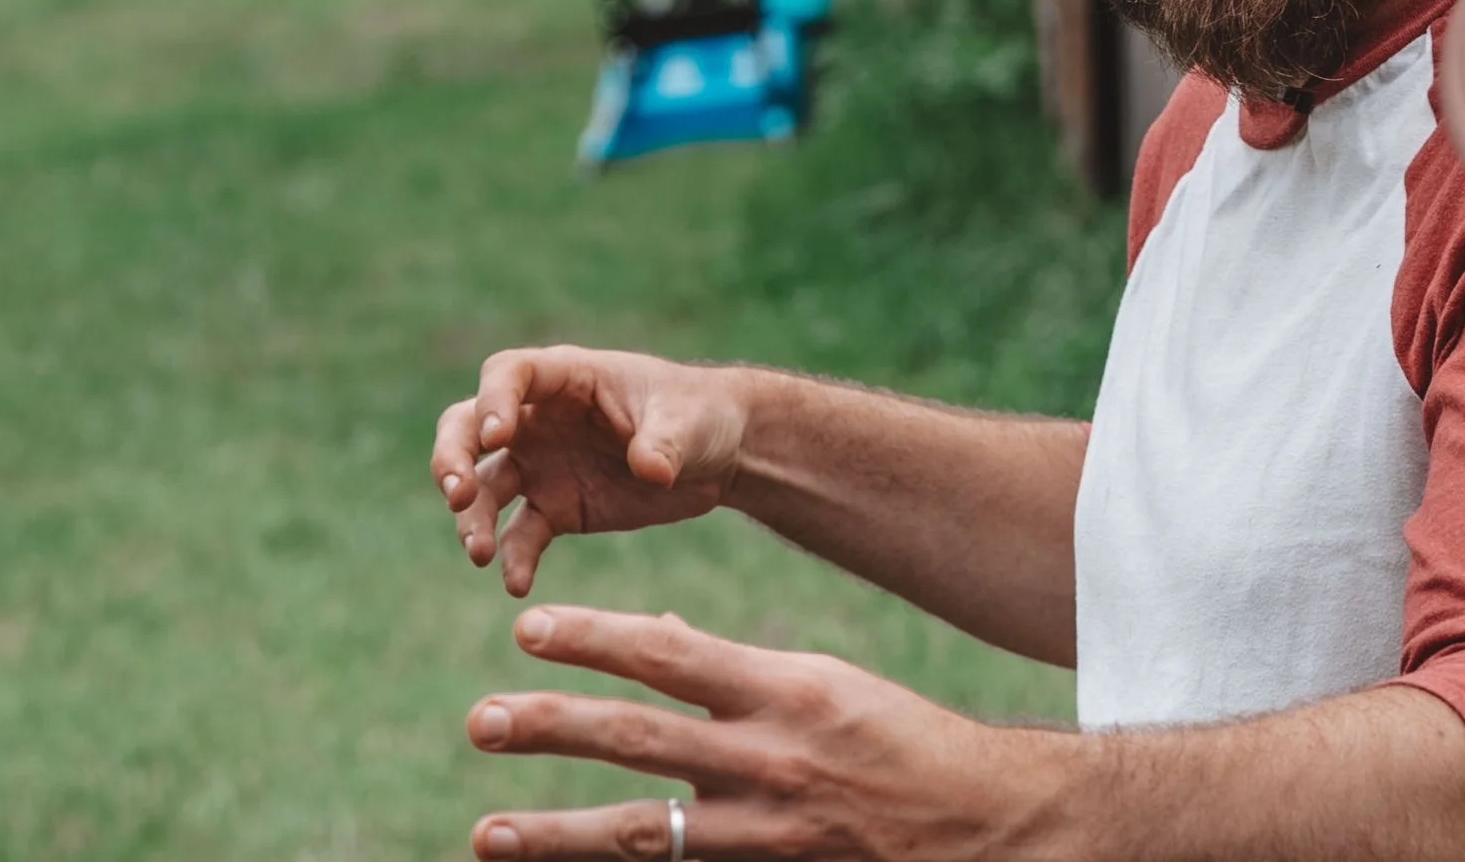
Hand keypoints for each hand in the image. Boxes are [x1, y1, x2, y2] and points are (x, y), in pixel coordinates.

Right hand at [431, 347, 752, 595]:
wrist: (719, 454)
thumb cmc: (700, 414)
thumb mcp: (689, 422)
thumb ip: (664, 442)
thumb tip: (650, 470)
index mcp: (569, 379)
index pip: (509, 373)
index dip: (492, 400)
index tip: (496, 436)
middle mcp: (540, 420)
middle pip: (468, 427)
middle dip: (451, 457)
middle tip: (457, 494)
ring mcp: (542, 465)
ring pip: (484, 487)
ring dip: (471, 518)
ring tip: (479, 553)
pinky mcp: (556, 508)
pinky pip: (521, 535)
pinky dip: (513, 558)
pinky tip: (518, 584)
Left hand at [463, 605, 1060, 860]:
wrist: (984, 821)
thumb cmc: (899, 740)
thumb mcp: (824, 684)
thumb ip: (731, 670)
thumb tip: (649, 638)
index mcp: (788, 689)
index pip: (671, 656)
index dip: (596, 640)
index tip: (529, 629)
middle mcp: (771, 758)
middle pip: (639, 740)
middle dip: (552, 727)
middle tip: (480, 719)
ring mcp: (768, 831)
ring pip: (639, 832)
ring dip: (554, 834)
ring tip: (487, 833)